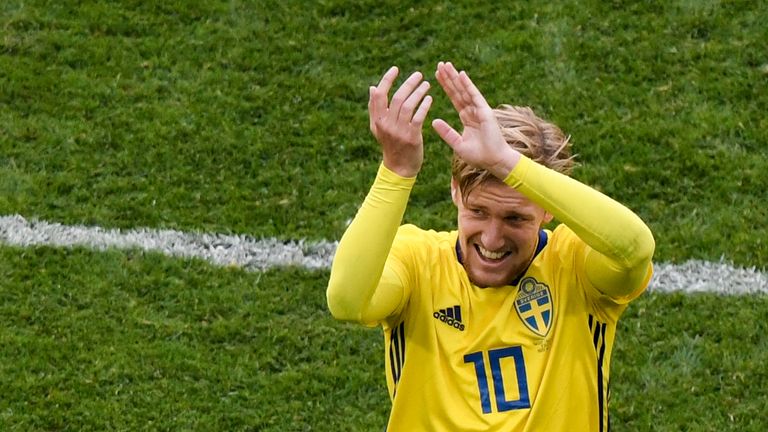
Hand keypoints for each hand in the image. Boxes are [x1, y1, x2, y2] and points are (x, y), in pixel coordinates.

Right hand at [369, 66, 432, 177]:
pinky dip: (424, 106)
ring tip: (427, 84)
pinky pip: (418, 117)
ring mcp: (398, 132)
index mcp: (377, 120)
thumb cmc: (390, 144)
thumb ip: (374, 108)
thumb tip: (372, 87)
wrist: (399, 168)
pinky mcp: (411, 138)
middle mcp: (386, 125)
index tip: (396, 69)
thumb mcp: (378, 128)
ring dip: (418, 92)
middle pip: (396, 98)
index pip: (379, 94)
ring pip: (408, 105)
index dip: (387, 79)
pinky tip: (429, 99)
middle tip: (419, 74)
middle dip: (408, 83)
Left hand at [432, 61, 519, 178]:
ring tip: (447, 65)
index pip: (454, 98)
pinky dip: (467, 85)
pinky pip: (474, 95)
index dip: (446, 86)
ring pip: (465, 90)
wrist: (494, 161)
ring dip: (456, 77)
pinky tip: (461, 74)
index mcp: (467, 117)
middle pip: (458, 91)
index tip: (436, 75)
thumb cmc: (479, 156)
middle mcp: (473, 111)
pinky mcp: (485, 111)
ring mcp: (480, 110)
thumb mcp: (457, 144)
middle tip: (440, 64)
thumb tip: (433, 120)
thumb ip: (446, 132)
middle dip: (449, 78)